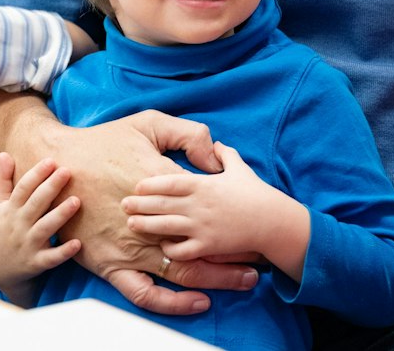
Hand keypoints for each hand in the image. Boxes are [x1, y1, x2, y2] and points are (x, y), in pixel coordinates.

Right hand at [0, 152, 81, 304]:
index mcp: (11, 210)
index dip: (36, 174)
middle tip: (67, 171)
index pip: (23, 189)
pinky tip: (78, 243)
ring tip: (77, 201)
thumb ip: (2, 181)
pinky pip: (51, 258)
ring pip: (45, 228)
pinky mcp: (36, 263)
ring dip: (60, 215)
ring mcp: (27, 245)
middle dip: (50, 188)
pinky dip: (63, 252)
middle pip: (35, 204)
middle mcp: (19, 226)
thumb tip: (4, 153)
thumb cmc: (2, 230)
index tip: (51, 160)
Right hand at [20, 110, 259, 314]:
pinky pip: (144, 294)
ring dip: (218, 278)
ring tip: (244, 281)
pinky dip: (172, 303)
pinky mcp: (111, 266)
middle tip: (262, 259)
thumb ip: (187, 134)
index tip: (258, 223)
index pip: (212, 206)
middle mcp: (151, 221)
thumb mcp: (148, 123)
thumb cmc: (103, 141)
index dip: (238, 217)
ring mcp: (131, 248)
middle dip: (238, 253)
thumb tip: (215, 157)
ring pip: (183, 271)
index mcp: (164, 185)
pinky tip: (197, 301)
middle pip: (205, 244)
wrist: (55, 165)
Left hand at [124, 143, 310, 281]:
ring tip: (132, 223)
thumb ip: (224, 154)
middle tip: (122, 203)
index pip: (169, 182)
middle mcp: (198, 205)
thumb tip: (215, 144)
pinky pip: (181, 249)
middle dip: (140, 204)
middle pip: (161, 204)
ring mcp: (201, 227)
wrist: (271, 221)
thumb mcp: (239, 167)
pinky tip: (162, 244)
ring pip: (166, 226)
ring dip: (146, 225)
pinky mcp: (207, 246)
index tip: (136, 184)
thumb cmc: (255, 193)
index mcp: (203, 184)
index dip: (150, 184)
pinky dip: (169, 247)